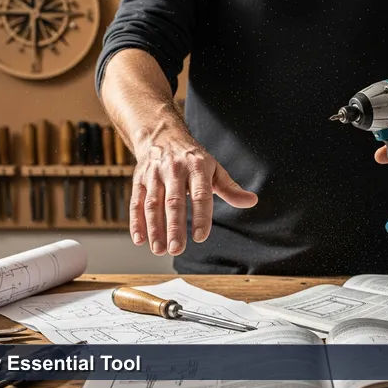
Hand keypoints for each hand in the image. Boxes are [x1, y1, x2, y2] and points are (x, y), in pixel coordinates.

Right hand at [130, 128, 257, 255]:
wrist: (162, 136)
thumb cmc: (193, 159)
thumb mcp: (214, 169)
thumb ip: (230, 188)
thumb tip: (252, 201)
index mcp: (197, 168)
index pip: (200, 194)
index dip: (201, 216)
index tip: (201, 237)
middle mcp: (174, 170)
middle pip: (173, 202)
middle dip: (174, 227)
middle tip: (177, 249)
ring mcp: (154, 175)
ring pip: (152, 204)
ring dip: (154, 228)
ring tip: (160, 250)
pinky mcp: (139, 180)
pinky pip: (136, 203)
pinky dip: (136, 222)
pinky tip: (140, 240)